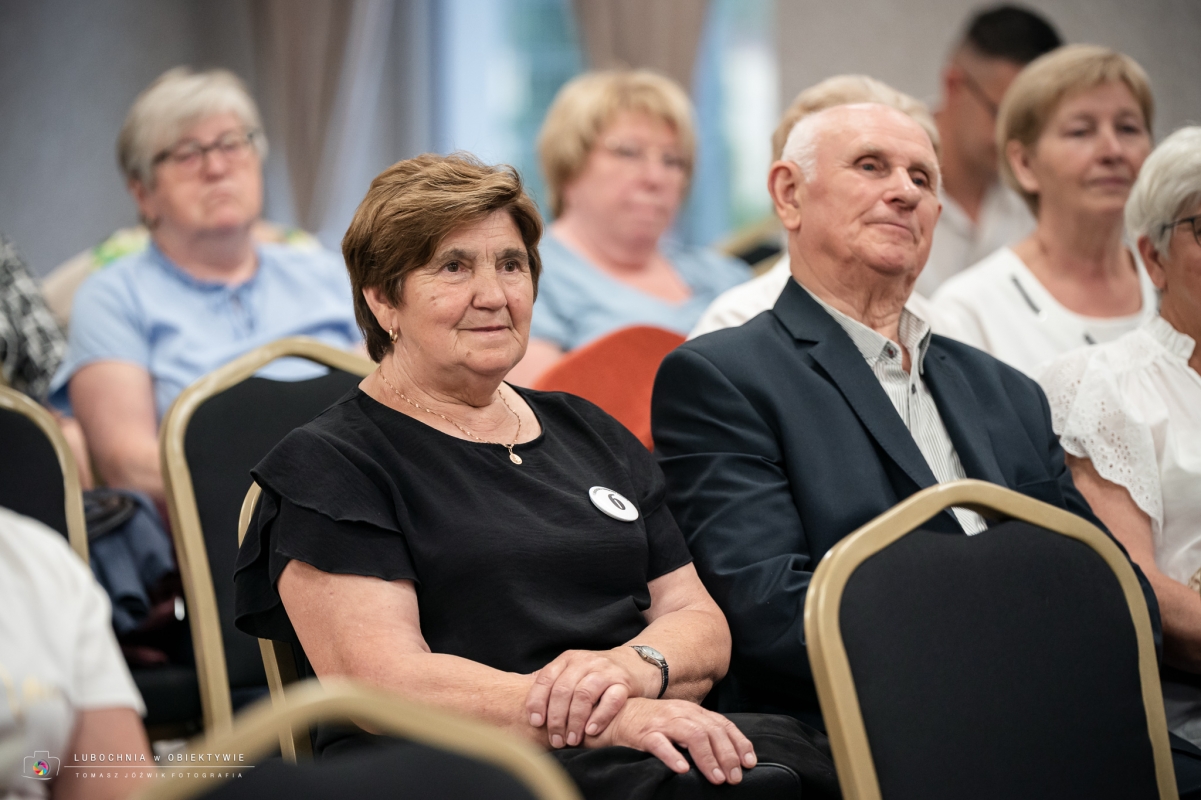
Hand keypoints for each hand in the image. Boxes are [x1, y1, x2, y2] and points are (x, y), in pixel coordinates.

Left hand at [526, 649, 650, 746]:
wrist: (637, 663)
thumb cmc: (597, 675)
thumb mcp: (572, 671)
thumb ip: (551, 681)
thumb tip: (515, 690)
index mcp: (568, 659)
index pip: (546, 678)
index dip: (537, 701)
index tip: (535, 723)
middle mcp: (585, 661)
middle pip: (564, 689)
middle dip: (557, 718)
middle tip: (555, 740)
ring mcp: (606, 671)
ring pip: (584, 694)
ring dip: (575, 720)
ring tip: (572, 740)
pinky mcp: (624, 682)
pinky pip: (611, 700)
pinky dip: (600, 716)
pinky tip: (591, 731)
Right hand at [591, 698, 756, 784]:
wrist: (616, 714)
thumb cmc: (651, 722)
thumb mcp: (680, 722)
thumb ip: (700, 733)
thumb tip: (728, 757)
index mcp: (693, 711)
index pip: (722, 724)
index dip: (739, 743)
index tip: (749, 762)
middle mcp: (681, 713)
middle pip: (711, 731)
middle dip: (727, 755)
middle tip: (735, 777)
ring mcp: (663, 722)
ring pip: (692, 735)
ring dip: (707, 758)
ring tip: (716, 778)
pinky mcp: (645, 733)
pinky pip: (660, 743)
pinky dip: (673, 756)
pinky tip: (682, 770)